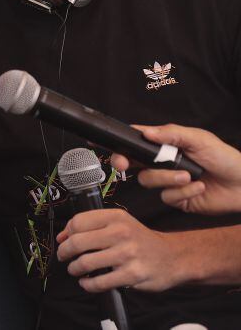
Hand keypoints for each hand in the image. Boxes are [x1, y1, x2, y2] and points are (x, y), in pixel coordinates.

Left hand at [56, 209, 182, 291]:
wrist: (173, 257)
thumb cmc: (141, 240)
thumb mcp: (120, 224)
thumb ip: (91, 226)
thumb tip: (62, 236)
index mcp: (116, 217)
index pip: (78, 222)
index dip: (66, 233)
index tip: (63, 241)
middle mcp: (121, 233)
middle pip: (78, 242)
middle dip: (64, 252)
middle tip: (64, 257)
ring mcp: (127, 254)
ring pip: (85, 263)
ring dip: (74, 269)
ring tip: (75, 270)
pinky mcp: (132, 275)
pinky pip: (99, 282)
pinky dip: (88, 284)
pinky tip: (87, 282)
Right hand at [111, 124, 240, 214]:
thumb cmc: (224, 158)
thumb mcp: (199, 139)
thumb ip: (172, 133)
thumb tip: (146, 132)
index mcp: (165, 145)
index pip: (136, 141)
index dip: (120, 143)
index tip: (108, 145)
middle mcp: (162, 163)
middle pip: (132, 163)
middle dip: (124, 163)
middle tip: (124, 164)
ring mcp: (168, 181)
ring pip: (148, 181)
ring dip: (167, 179)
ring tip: (188, 176)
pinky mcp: (177, 199)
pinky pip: (167, 197)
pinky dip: (183, 192)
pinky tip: (198, 187)